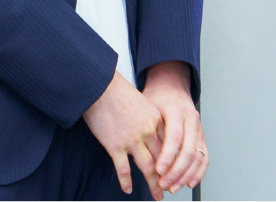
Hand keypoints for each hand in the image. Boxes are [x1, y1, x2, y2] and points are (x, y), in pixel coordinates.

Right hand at [82, 72, 165, 198]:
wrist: (99, 85)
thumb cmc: (117, 91)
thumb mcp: (141, 102)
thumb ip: (148, 119)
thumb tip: (150, 134)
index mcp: (156, 119)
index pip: (170, 145)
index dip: (174, 161)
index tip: (176, 171)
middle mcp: (148, 131)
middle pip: (163, 160)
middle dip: (168, 177)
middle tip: (170, 188)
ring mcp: (132, 140)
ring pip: (148, 168)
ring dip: (153, 184)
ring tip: (157, 195)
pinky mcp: (115, 145)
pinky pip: (123, 169)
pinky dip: (126, 181)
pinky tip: (128, 189)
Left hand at [142, 61, 207, 193]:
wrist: (172, 86)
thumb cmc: (157, 97)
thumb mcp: (149, 107)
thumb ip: (151, 130)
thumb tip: (147, 156)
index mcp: (177, 110)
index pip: (174, 137)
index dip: (167, 156)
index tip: (158, 170)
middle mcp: (192, 119)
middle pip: (189, 150)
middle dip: (176, 171)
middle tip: (164, 184)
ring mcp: (199, 128)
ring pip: (198, 156)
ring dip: (187, 175)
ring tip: (174, 187)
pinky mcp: (202, 136)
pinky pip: (204, 157)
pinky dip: (199, 172)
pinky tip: (190, 183)